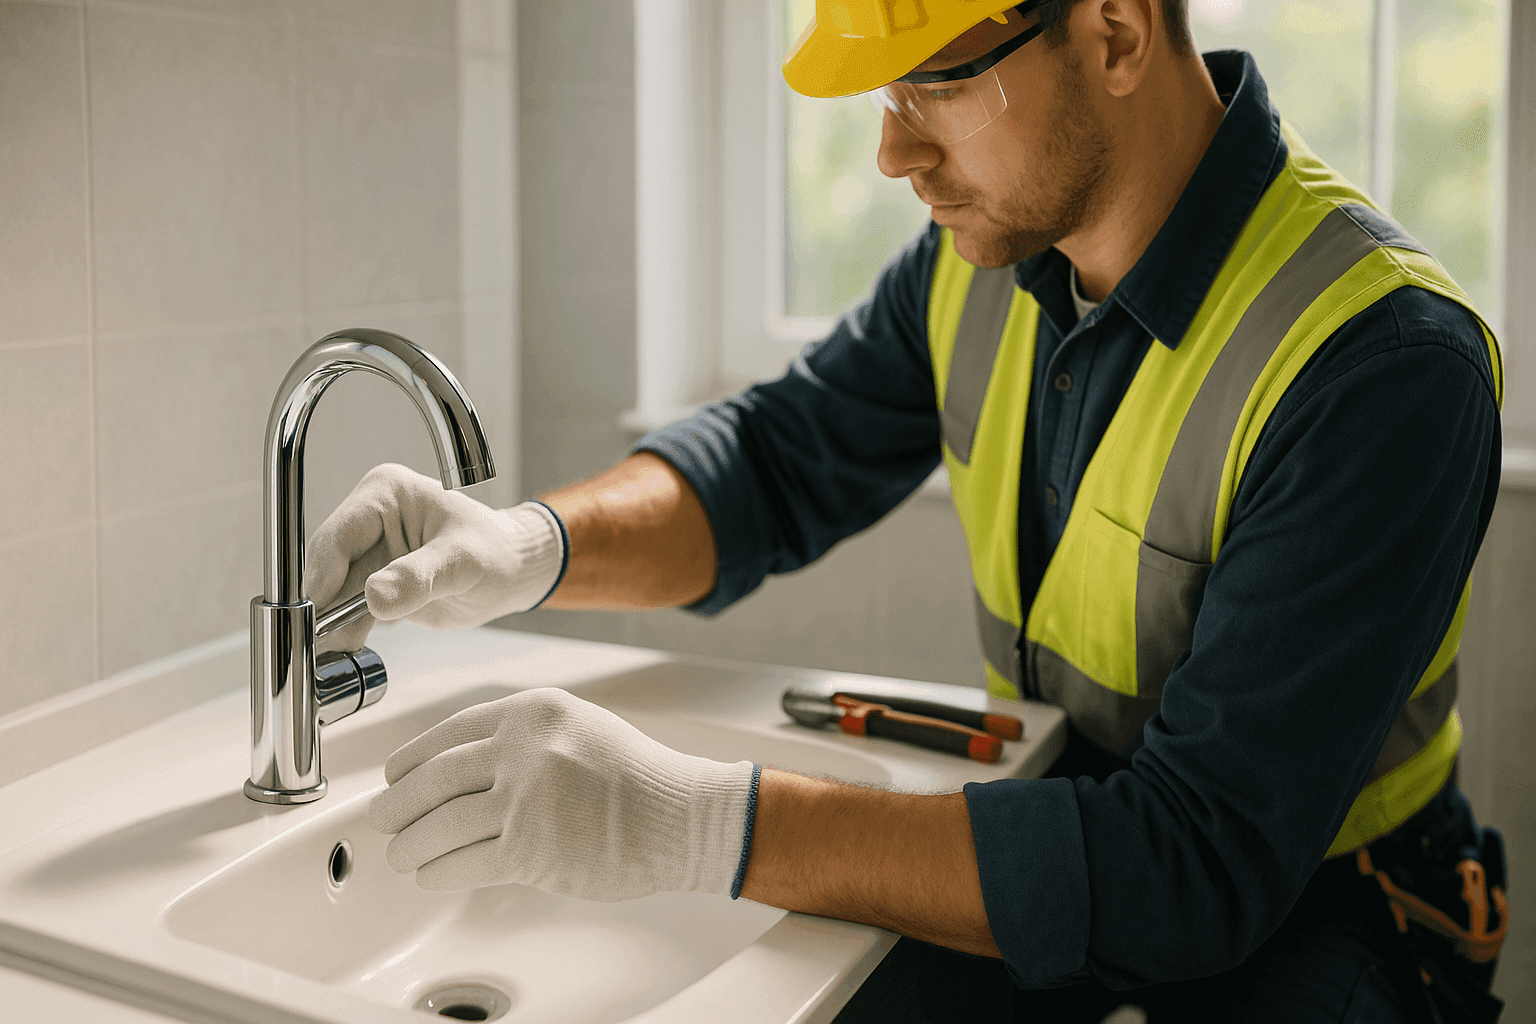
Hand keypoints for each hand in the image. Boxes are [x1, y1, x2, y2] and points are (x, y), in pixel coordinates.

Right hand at [304, 464, 565, 651]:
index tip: (315, 614)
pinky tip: (344, 651)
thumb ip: (421, 577)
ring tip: (330, 655)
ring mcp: (369, 549)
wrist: (512, 574)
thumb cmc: (497, 554)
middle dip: (323, 605)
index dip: (323, 576)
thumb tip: (376, 597)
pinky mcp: (373, 578)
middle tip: (316, 644)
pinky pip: (347, 606)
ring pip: (332, 590)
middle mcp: (370, 517)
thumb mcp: (463, 563)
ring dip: (330, 623)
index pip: (339, 535)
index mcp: (387, 492)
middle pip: (327, 565)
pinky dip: (345, 628)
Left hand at [367, 688, 757, 900]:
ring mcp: (526, 798)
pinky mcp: (531, 849)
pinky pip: (461, 863)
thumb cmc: (637, 779)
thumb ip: (522, 739)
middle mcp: (524, 748)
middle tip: (382, 817)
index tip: (394, 776)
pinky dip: (437, 872)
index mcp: (533, 712)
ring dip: (410, 845)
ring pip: (438, 825)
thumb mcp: (577, 727)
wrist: (682, 815)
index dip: (410, 759)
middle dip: (396, 805)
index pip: (448, 733)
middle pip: (431, 778)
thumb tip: (459, 767)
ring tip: (402, 853)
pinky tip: (431, 875)